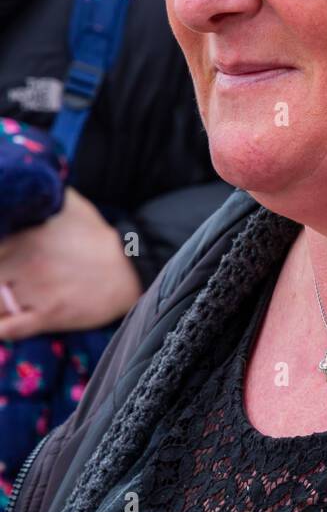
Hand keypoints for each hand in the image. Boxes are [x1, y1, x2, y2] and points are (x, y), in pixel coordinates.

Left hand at [0, 187, 141, 338]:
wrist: (129, 267)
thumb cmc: (96, 236)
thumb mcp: (70, 205)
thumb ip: (44, 196)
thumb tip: (27, 182)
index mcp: (24, 236)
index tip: (3, 256)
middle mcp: (24, 263)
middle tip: (5, 277)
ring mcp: (35, 292)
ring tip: (5, 296)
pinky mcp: (47, 317)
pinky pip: (7, 329)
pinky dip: (0, 328)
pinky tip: (2, 323)